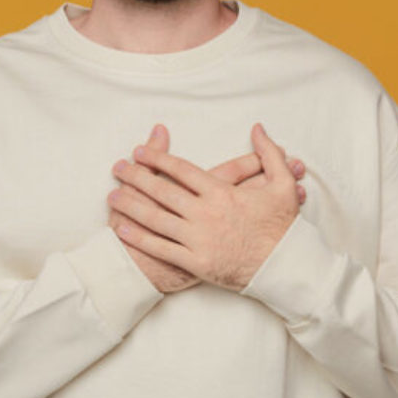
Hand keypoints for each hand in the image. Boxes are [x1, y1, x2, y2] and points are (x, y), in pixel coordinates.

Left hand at [110, 124, 299, 290]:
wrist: (286, 269)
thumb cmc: (283, 227)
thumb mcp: (283, 185)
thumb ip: (269, 154)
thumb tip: (258, 128)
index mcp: (222, 193)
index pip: (182, 170)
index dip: (158, 158)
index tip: (140, 151)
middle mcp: (206, 214)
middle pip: (163, 191)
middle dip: (136, 177)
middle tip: (117, 167)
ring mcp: (198, 240)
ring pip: (156, 219)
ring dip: (131, 205)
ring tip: (111, 195)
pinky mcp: (196, 263)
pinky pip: (161, 248)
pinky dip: (140, 238)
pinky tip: (123, 229)